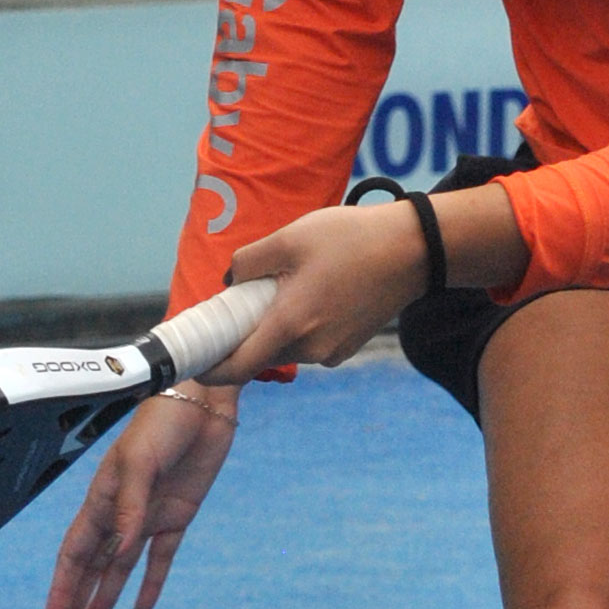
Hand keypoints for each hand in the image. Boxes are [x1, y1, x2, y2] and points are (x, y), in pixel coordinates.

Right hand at [44, 389, 237, 608]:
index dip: (63, 586)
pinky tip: (141, 606)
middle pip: (92, 564)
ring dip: (106, 594)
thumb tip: (121, 550)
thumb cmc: (163, 420)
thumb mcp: (140, 461)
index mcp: (102, 497)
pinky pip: (161, 555)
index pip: (76, 552)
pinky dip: (150, 581)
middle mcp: (121, 510)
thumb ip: (129, 506)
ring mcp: (149, 514)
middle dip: (75, 597)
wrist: (203, 399)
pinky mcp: (178, 513)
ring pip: (121, 565)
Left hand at [212, 178, 533, 379]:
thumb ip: (248, 262)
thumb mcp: (289, 238)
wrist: (414, 251)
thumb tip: (229, 282)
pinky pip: (308, 342)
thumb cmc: (351, 239)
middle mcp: (310, 349)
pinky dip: (297, 326)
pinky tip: (312, 290)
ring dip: (273, 326)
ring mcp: (331, 352)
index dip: (210, 369)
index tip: (194, 361)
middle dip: (243, 334)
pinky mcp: (346, 346)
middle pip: (260, 355)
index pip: (237, 367)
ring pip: (285, 347)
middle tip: (238, 300)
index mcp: (290, 325)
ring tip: (284, 284)